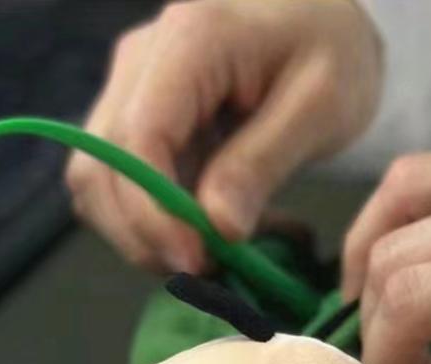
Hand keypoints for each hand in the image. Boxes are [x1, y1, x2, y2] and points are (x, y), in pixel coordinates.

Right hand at [66, 0, 381, 273]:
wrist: (320, 21)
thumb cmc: (331, 50)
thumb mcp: (320, 106)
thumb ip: (263, 164)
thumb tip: (216, 229)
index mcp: (189, 41)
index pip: (139, 139)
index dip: (155, 214)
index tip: (196, 261)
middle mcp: (140, 61)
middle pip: (100, 167)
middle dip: (142, 234)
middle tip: (203, 271)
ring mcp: (132, 89)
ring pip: (99, 182)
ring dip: (142, 234)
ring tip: (207, 256)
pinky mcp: (140, 118)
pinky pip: (123, 184)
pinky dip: (153, 222)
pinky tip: (203, 231)